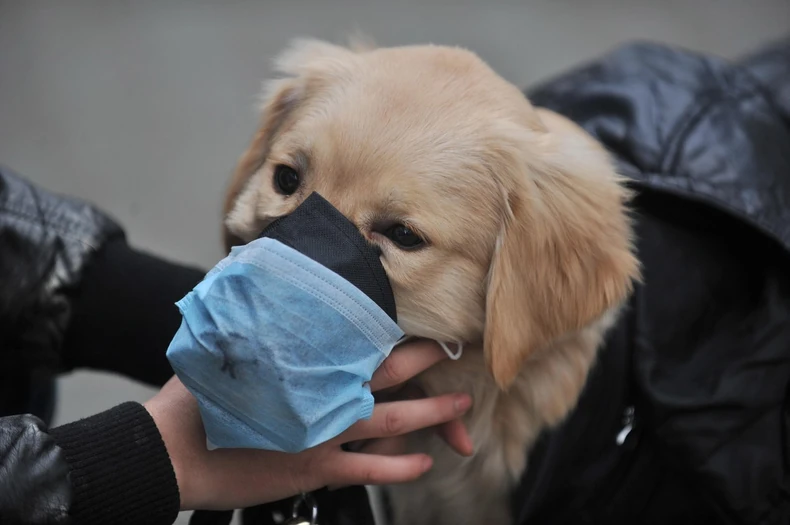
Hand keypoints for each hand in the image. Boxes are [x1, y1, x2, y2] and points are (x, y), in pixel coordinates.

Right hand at [144, 339, 472, 510]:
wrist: (172, 450)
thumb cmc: (196, 395)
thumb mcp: (226, 345)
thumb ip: (258, 325)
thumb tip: (266, 291)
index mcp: (302, 360)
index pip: (361, 337)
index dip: (396, 329)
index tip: (419, 319)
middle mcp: (319, 392)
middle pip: (389, 372)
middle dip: (427, 362)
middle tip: (454, 352)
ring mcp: (320, 432)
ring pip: (391, 421)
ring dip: (431, 414)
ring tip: (460, 409)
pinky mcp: (313, 468)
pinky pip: (368, 469)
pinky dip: (400, 467)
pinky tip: (423, 464)